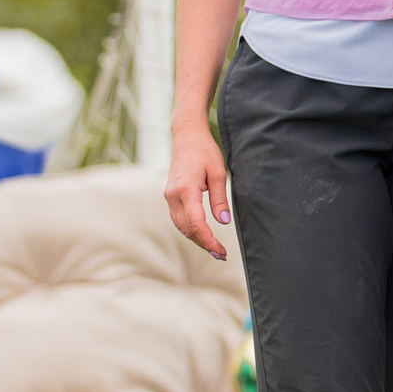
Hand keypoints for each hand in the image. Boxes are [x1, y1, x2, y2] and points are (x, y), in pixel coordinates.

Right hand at [166, 128, 232, 259]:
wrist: (186, 137)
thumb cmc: (205, 151)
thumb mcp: (218, 173)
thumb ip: (220, 199)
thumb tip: (223, 221)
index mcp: (186, 190)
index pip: (196, 224)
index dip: (209, 240)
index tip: (221, 251)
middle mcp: (173, 195)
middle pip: (187, 229)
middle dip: (204, 244)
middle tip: (222, 255)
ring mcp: (169, 196)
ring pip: (181, 226)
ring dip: (196, 238)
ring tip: (214, 249)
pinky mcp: (170, 196)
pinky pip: (178, 218)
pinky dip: (190, 229)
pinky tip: (202, 234)